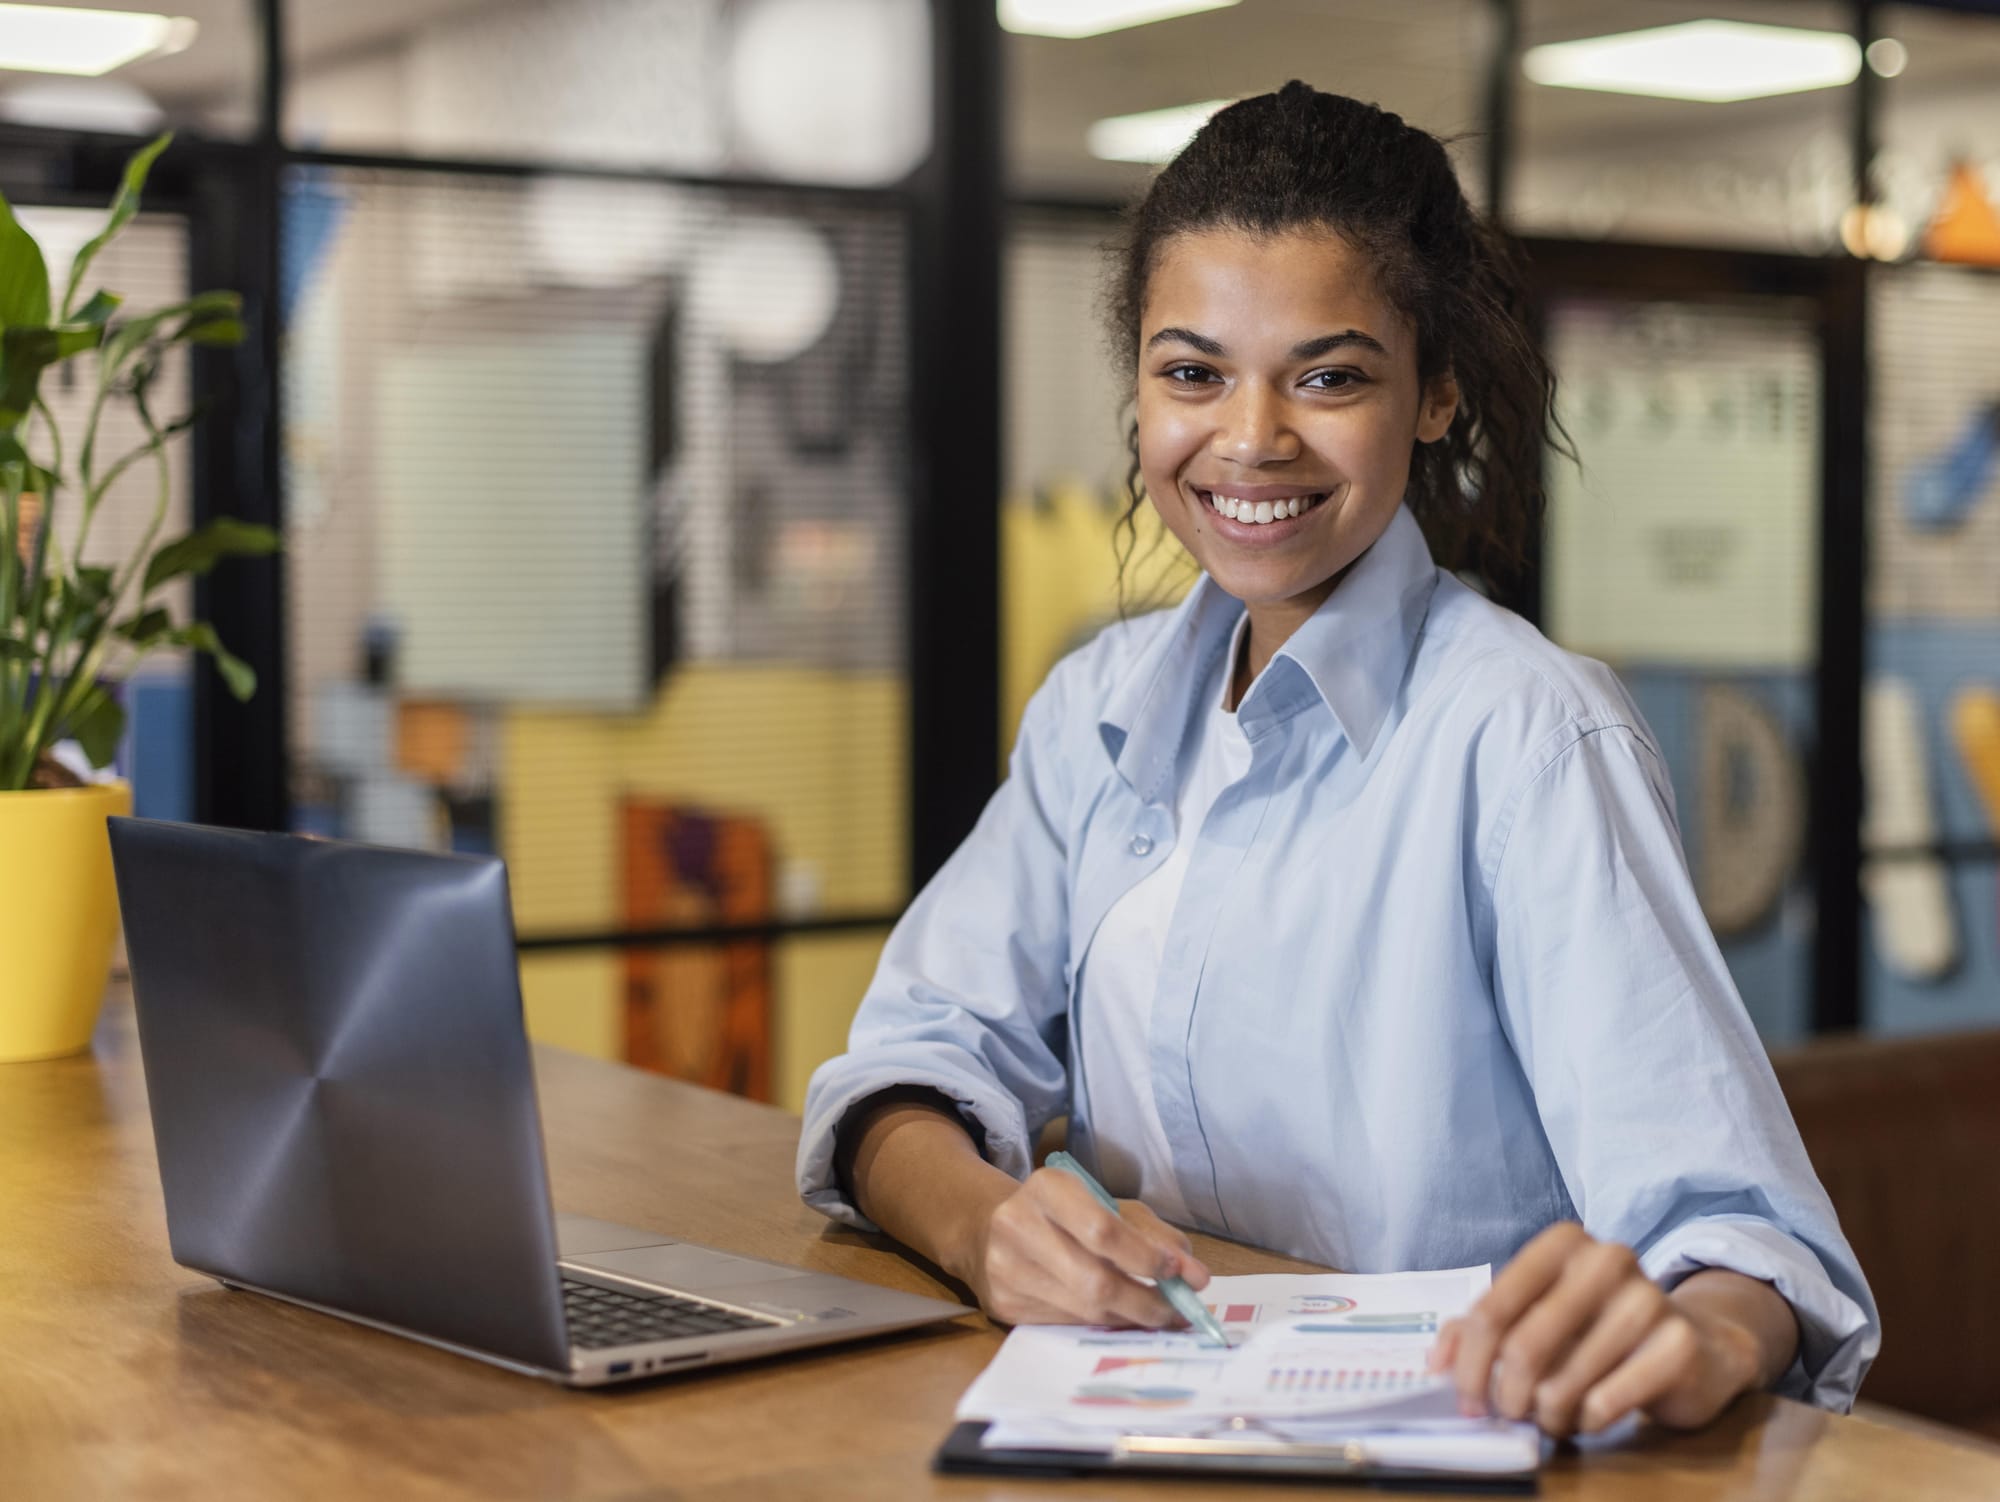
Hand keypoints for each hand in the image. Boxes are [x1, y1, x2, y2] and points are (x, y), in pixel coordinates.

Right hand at [961, 1166, 1210, 1328]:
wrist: (987, 1230)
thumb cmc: (1062, 1214)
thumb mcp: (1106, 1205)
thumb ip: (1153, 1235)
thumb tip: (1194, 1274)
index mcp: (1047, 1188)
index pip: (1103, 1230)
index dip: (1147, 1257)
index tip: (1182, 1274)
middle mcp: (1018, 1226)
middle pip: (1094, 1279)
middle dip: (1146, 1302)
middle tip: (1179, 1311)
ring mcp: (1005, 1269)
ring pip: (1083, 1308)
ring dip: (1130, 1318)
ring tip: (1158, 1316)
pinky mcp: (1002, 1305)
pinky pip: (1066, 1324)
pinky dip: (1101, 1323)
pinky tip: (1119, 1317)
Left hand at [1428, 1223, 1766, 1436]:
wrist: (1695, 1343)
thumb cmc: (1597, 1327)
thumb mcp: (1537, 1314)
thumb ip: (1479, 1329)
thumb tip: (1436, 1364)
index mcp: (1561, 1243)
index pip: (1491, 1310)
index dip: (1469, 1365)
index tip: (1466, 1401)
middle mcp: (1606, 1259)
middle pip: (1523, 1347)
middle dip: (1507, 1396)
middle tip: (1509, 1415)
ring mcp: (1648, 1298)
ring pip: (1564, 1383)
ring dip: (1549, 1415)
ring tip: (1553, 1416)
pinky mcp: (1678, 1344)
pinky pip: (1607, 1403)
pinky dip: (1588, 1421)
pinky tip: (1591, 1416)